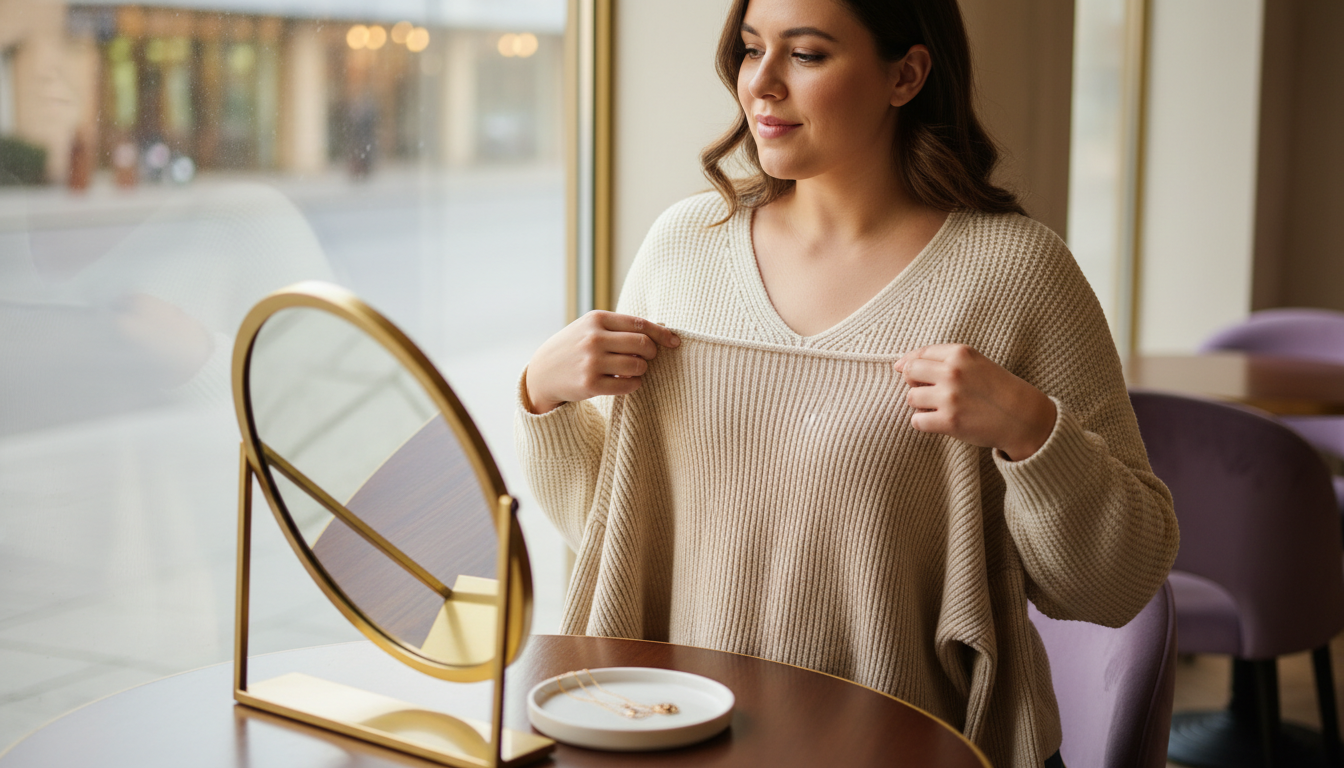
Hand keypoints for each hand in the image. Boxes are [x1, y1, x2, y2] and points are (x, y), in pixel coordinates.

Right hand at [524, 310, 680, 413]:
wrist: (542, 373)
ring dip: (641, 370)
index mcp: (597, 319)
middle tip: (646, 358)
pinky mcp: (590, 384)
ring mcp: (591, 361)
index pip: (640, 324)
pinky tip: (625, 381)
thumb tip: (662, 329)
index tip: (674, 342)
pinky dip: (633, 384)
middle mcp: (594, 338)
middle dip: (651, 353)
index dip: (662, 334)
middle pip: (643, 345)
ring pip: (638, 366)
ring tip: (630, 369)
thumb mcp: (591, 328)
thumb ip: (621, 327)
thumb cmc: (575, 347)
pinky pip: (629, 385)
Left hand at [894, 344, 1056, 460]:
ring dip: (921, 404)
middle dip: (914, 383)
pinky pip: (917, 421)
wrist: (1024, 418)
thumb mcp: (977, 363)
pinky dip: (924, 423)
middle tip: (930, 392)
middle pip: (909, 372)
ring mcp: (949, 397)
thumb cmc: (998, 390)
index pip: (919, 354)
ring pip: (911, 397)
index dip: (911, 364)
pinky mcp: (949, 421)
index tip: (912, 374)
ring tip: (940, 408)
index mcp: (960, 353)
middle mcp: (952, 372)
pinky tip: (940, 422)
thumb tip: (900, 365)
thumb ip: (943, 360)